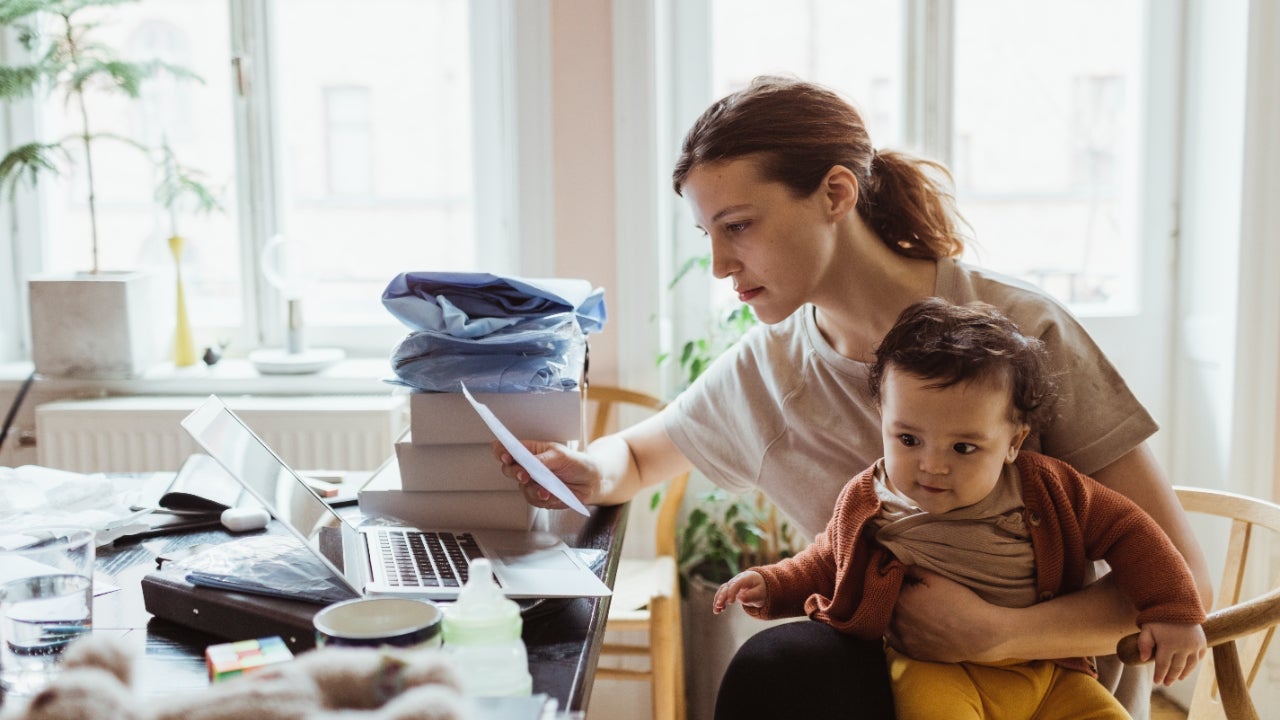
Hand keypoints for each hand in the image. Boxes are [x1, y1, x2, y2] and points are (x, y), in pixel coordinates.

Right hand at [492, 440, 599, 507]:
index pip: (508, 448)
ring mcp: (532, 482)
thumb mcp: (560, 456)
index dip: (501, 451)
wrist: (591, 482)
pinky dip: (543, 499)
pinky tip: (553, 496)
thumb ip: (542, 459)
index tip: (506, 456)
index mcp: (530, 451)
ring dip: (533, 490)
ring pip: (521, 488)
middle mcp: (528, 466)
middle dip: (515, 473)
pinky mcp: (539, 496)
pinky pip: (533, 500)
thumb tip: (529, 463)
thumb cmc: (575, 463)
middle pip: (508, 469)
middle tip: (524, 475)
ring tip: (547, 491)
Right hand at [712, 571, 766, 613]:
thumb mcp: (760, 593)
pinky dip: (720, 601)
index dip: (732, 592)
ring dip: (718, 599)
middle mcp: (737, 579)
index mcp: (746, 578)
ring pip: (722, 590)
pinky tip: (719, 610)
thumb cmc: (761, 588)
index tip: (730, 602)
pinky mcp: (730, 589)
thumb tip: (740, 598)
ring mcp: (732, 583)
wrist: (760, 584)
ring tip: (716, 611)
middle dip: (722, 596)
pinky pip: (723, 594)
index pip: (736, 584)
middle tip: (718, 606)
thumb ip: (751, 595)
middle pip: (727, 587)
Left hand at [887, 569, 1002, 662]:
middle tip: (902, 591)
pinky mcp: (912, 652)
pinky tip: (901, 624)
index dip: (892, 581)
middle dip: (889, 597)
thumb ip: (912, 568)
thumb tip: (896, 561)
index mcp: (901, 600)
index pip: (886, 587)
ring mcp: (903, 639)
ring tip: (903, 607)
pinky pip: (892, 641)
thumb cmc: (961, 602)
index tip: (898, 578)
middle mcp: (897, 621)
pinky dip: (893, 631)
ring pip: (886, 623)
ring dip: (889, 614)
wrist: (981, 633)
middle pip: (884, 605)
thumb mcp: (937, 577)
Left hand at [1138, 622, 1206, 685]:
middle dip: (1171, 677)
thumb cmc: (1159, 618)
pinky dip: (1193, 665)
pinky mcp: (1202, 643)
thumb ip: (1143, 643)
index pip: (1163, 665)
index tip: (1157, 682)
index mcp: (1168, 644)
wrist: (1178, 604)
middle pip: (1176, 668)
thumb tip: (1143, 659)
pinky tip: (1188, 669)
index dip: (1159, 675)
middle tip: (1166, 683)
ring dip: (1183, 674)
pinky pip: (1199, 658)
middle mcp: (1183, 647)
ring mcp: (1194, 646)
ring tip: (1177, 679)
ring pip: (1189, 665)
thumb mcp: (1147, 628)